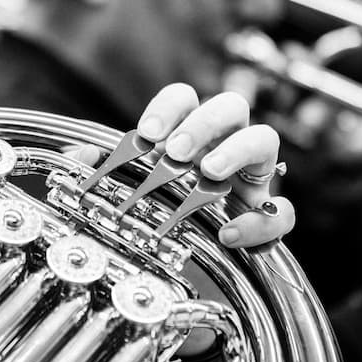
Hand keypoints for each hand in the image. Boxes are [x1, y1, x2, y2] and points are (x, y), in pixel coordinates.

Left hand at [66, 83, 294, 247]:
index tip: (147, 134)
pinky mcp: (264, 217)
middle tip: (176, 152)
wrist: (180, 262)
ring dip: (237, 150)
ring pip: (265, 140)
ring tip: (209, 172)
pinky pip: (282, 213)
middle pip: (231, 106)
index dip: (169, 107)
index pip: (185, 99)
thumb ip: (100, 171)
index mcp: (187, 134)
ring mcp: (250, 179)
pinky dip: (259, 221)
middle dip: (204, 123)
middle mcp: (222, 146)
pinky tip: (228, 233)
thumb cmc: (154, 213)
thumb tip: (80, 155)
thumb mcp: (123, 192)